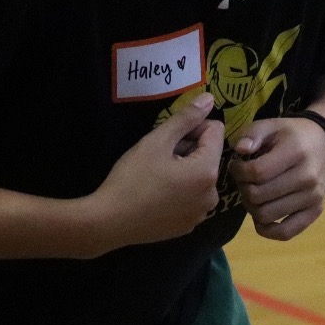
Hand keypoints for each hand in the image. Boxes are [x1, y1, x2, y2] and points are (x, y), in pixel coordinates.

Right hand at [82, 94, 223, 251]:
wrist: (109, 222)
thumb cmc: (132, 178)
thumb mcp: (157, 141)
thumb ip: (186, 118)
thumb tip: (209, 99)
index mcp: (208, 171)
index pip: (215, 131)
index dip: (192, 128)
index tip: (168, 138)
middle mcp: (212, 194)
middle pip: (208, 155)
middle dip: (187, 150)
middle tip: (158, 157)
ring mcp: (201, 214)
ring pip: (199, 177)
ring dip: (183, 170)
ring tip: (156, 175)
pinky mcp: (188, 226)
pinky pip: (191, 198)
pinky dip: (179, 191)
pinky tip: (156, 194)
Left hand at [229, 116, 324, 240]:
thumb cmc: (292, 135)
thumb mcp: (271, 125)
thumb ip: (252, 134)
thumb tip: (240, 151)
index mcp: (296, 152)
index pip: (257, 172)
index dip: (238, 171)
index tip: (236, 166)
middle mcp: (307, 177)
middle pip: (258, 196)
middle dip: (243, 188)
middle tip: (244, 180)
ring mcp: (313, 197)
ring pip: (266, 215)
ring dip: (251, 207)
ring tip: (253, 193)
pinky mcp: (315, 212)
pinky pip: (285, 233)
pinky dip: (267, 230)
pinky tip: (260, 218)